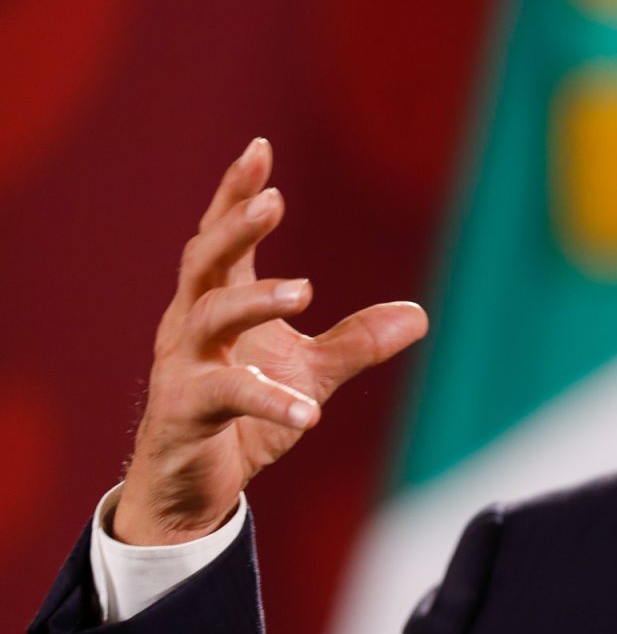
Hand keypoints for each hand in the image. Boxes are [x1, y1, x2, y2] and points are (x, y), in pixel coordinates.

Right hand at [113, 138, 428, 545]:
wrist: (195, 485)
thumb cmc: (244, 416)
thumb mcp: (310, 374)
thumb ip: (356, 342)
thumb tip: (419, 315)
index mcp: (215, 304)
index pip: (220, 238)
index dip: (234, 193)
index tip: (259, 148)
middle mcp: (188, 326)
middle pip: (203, 262)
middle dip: (234, 228)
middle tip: (272, 200)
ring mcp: (180, 368)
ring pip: (207, 319)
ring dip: (255, 300)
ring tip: (304, 290)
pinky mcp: (185, 413)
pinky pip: (226, 398)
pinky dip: (268, 401)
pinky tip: (308, 412)